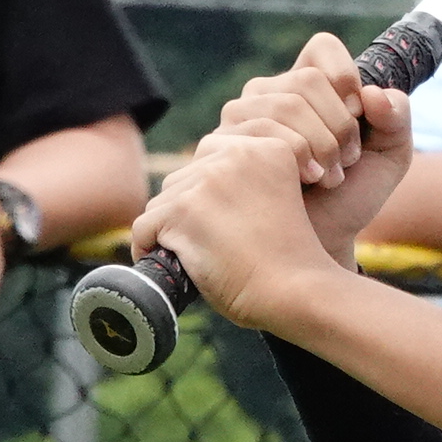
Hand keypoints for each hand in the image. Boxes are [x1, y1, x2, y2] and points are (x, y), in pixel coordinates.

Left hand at [131, 123, 346, 336]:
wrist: (297, 292)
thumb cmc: (292, 258)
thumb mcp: (281, 196)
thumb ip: (247, 179)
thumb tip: (197, 185)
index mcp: (268, 149)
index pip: (215, 150)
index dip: (213, 188)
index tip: (230, 219)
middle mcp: (237, 155)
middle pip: (186, 174)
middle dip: (191, 207)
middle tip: (215, 240)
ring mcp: (207, 181)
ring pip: (163, 201)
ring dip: (173, 228)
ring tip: (196, 254)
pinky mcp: (183, 210)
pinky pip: (145, 227)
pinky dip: (149, 248)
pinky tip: (169, 263)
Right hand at [223, 32, 414, 264]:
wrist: (321, 244)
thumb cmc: (351, 198)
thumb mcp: (389, 158)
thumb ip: (397, 120)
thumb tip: (374, 94)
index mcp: (307, 86)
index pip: (322, 48)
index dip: (345, 74)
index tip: (360, 113)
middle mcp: (268, 94)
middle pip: (306, 80)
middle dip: (339, 124)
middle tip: (347, 161)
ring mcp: (239, 118)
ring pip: (283, 106)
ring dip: (320, 146)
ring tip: (328, 179)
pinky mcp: (220, 146)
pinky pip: (259, 134)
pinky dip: (294, 158)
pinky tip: (302, 184)